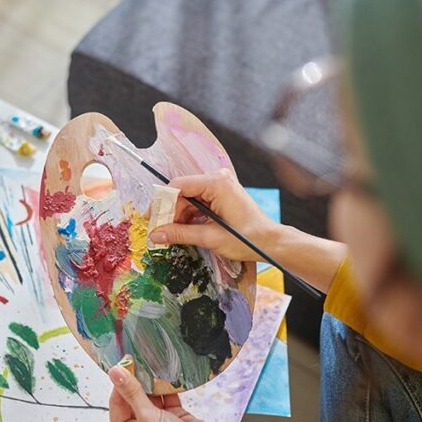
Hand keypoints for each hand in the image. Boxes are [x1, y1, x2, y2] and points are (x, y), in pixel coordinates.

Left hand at [108, 363, 260, 421]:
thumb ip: (132, 392)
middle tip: (138, 357)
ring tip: (151, 360)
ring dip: (151, 381)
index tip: (124, 361)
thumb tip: (115, 372)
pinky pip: (165, 396)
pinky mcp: (172, 416)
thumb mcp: (147, 417)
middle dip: (136, 380)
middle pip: (132, 397)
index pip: (116, 403)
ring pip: (149, 395)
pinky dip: (166, 386)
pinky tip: (165, 372)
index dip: (120, 383)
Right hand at [148, 169, 278, 261]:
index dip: (161, 203)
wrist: (270, 242)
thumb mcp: (210, 238)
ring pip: (188, 199)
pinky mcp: (220, 195)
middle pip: (182, 192)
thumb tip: (156, 235)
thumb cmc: (248, 238)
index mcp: (217, 184)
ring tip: (172, 235)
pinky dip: (189, 217)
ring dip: (178, 217)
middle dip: (169, 213)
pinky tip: (184, 231)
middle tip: (159, 232)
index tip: (151, 219)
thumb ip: (180, 234)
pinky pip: (197, 203)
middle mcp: (217, 179)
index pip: (178, 186)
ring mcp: (219, 186)